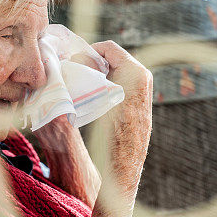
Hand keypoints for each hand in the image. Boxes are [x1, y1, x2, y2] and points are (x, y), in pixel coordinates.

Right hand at [89, 41, 152, 192]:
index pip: (110, 48)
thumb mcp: (94, 101)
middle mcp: (143, 80)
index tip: (74, 62)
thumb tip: (73, 59)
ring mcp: (143, 92)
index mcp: (135, 74)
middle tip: (75, 71)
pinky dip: (106, 83)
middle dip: (94, 61)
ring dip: (99, 73)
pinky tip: (92, 96)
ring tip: (81, 83)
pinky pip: (122, 83)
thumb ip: (86, 76)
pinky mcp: (140, 104)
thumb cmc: (107, 137)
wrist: (122, 169)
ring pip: (117, 71)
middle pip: (115, 58)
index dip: (89, 51)